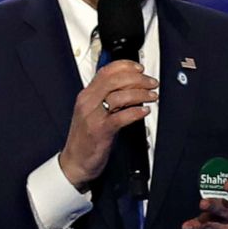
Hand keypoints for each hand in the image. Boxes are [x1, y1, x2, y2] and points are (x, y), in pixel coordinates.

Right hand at [59, 60, 157, 191]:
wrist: (74, 162)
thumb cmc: (85, 138)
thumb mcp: (91, 112)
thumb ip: (105, 97)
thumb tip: (129, 86)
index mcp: (86, 95)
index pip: (106, 71)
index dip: (125, 66)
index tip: (139, 68)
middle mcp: (88, 102)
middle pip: (115, 80)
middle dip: (138, 79)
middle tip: (151, 83)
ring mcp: (93, 116)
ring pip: (120, 96)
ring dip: (141, 94)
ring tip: (152, 96)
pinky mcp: (100, 131)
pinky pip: (121, 117)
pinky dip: (136, 112)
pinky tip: (144, 111)